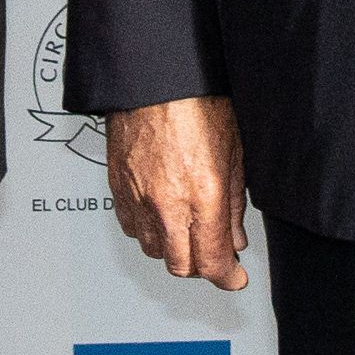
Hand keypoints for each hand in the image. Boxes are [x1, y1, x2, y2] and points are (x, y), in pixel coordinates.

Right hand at [106, 96, 250, 289]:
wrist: (154, 77)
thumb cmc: (196, 101)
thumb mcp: (233, 151)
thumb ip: (234, 203)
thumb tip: (235, 238)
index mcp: (202, 196)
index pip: (212, 262)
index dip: (227, 277)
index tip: (234, 277)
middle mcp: (168, 204)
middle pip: (182, 266)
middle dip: (202, 266)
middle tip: (216, 255)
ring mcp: (139, 199)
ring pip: (155, 251)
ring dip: (174, 250)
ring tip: (189, 231)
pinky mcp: (119, 189)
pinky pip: (132, 229)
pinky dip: (149, 232)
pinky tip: (163, 216)